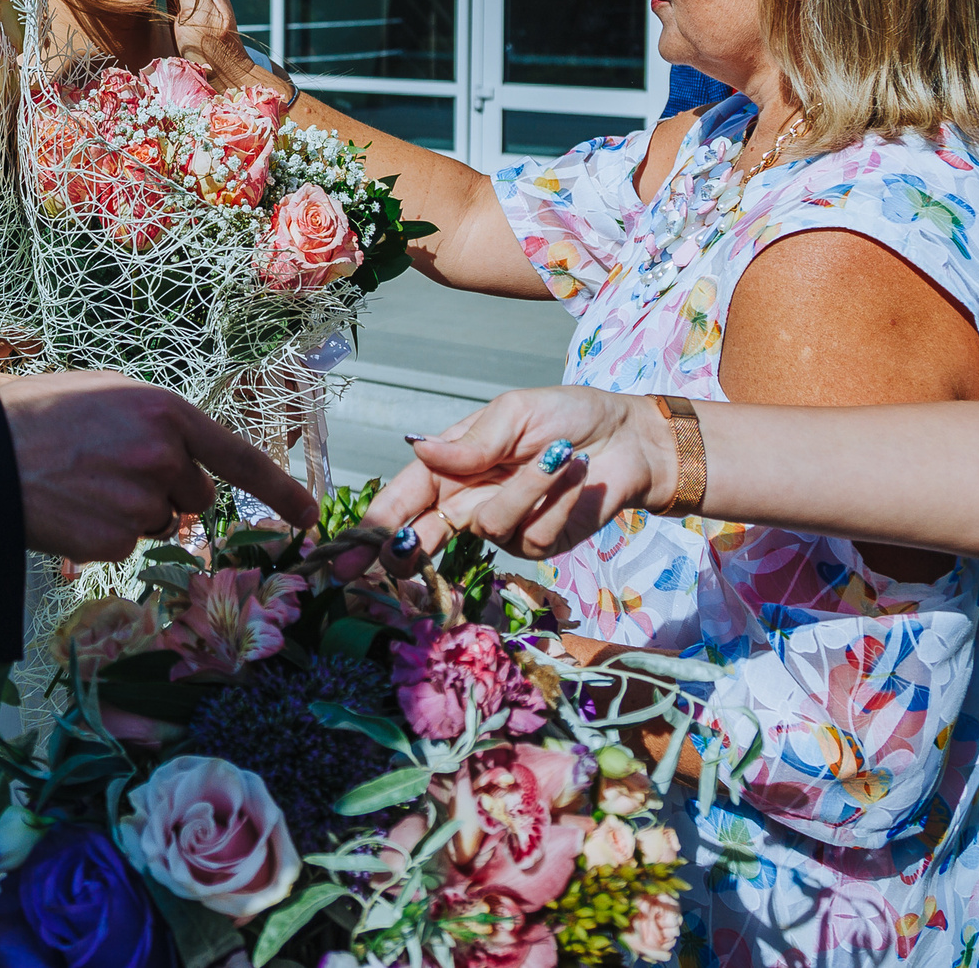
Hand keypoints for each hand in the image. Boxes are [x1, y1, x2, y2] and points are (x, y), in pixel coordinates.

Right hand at [0, 371, 318, 560]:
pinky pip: (125, 545)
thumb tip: (182, 461)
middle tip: (110, 469)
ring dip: (130, 512)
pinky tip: (68, 509)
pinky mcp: (112, 542)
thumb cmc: (37, 414)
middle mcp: (163, 459)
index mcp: (166, 413)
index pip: (239, 457)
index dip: (279, 489)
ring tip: (79, 484)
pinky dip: (102, 535)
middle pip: (194, 496)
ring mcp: (139, 504)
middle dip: (166, 491)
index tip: (309, 515)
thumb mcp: (106, 395)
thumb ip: (156, 424)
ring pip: (158, 523)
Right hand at [366, 386, 673, 558]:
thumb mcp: (514, 413)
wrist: (629, 440)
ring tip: (563, 455)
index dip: (374, 526)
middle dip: (404, 554)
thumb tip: (416, 448)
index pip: (402, 499)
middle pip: (422, 539)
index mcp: (451, 466)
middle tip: (392, 565)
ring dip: (527, 488)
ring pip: (489, 527)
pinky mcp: (538, 545)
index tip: (350, 552)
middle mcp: (468, 501)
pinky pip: (532, 535)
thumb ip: (468, 443)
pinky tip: (577, 478)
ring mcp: (502, 527)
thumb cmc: (567, 416)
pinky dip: (556, 501)